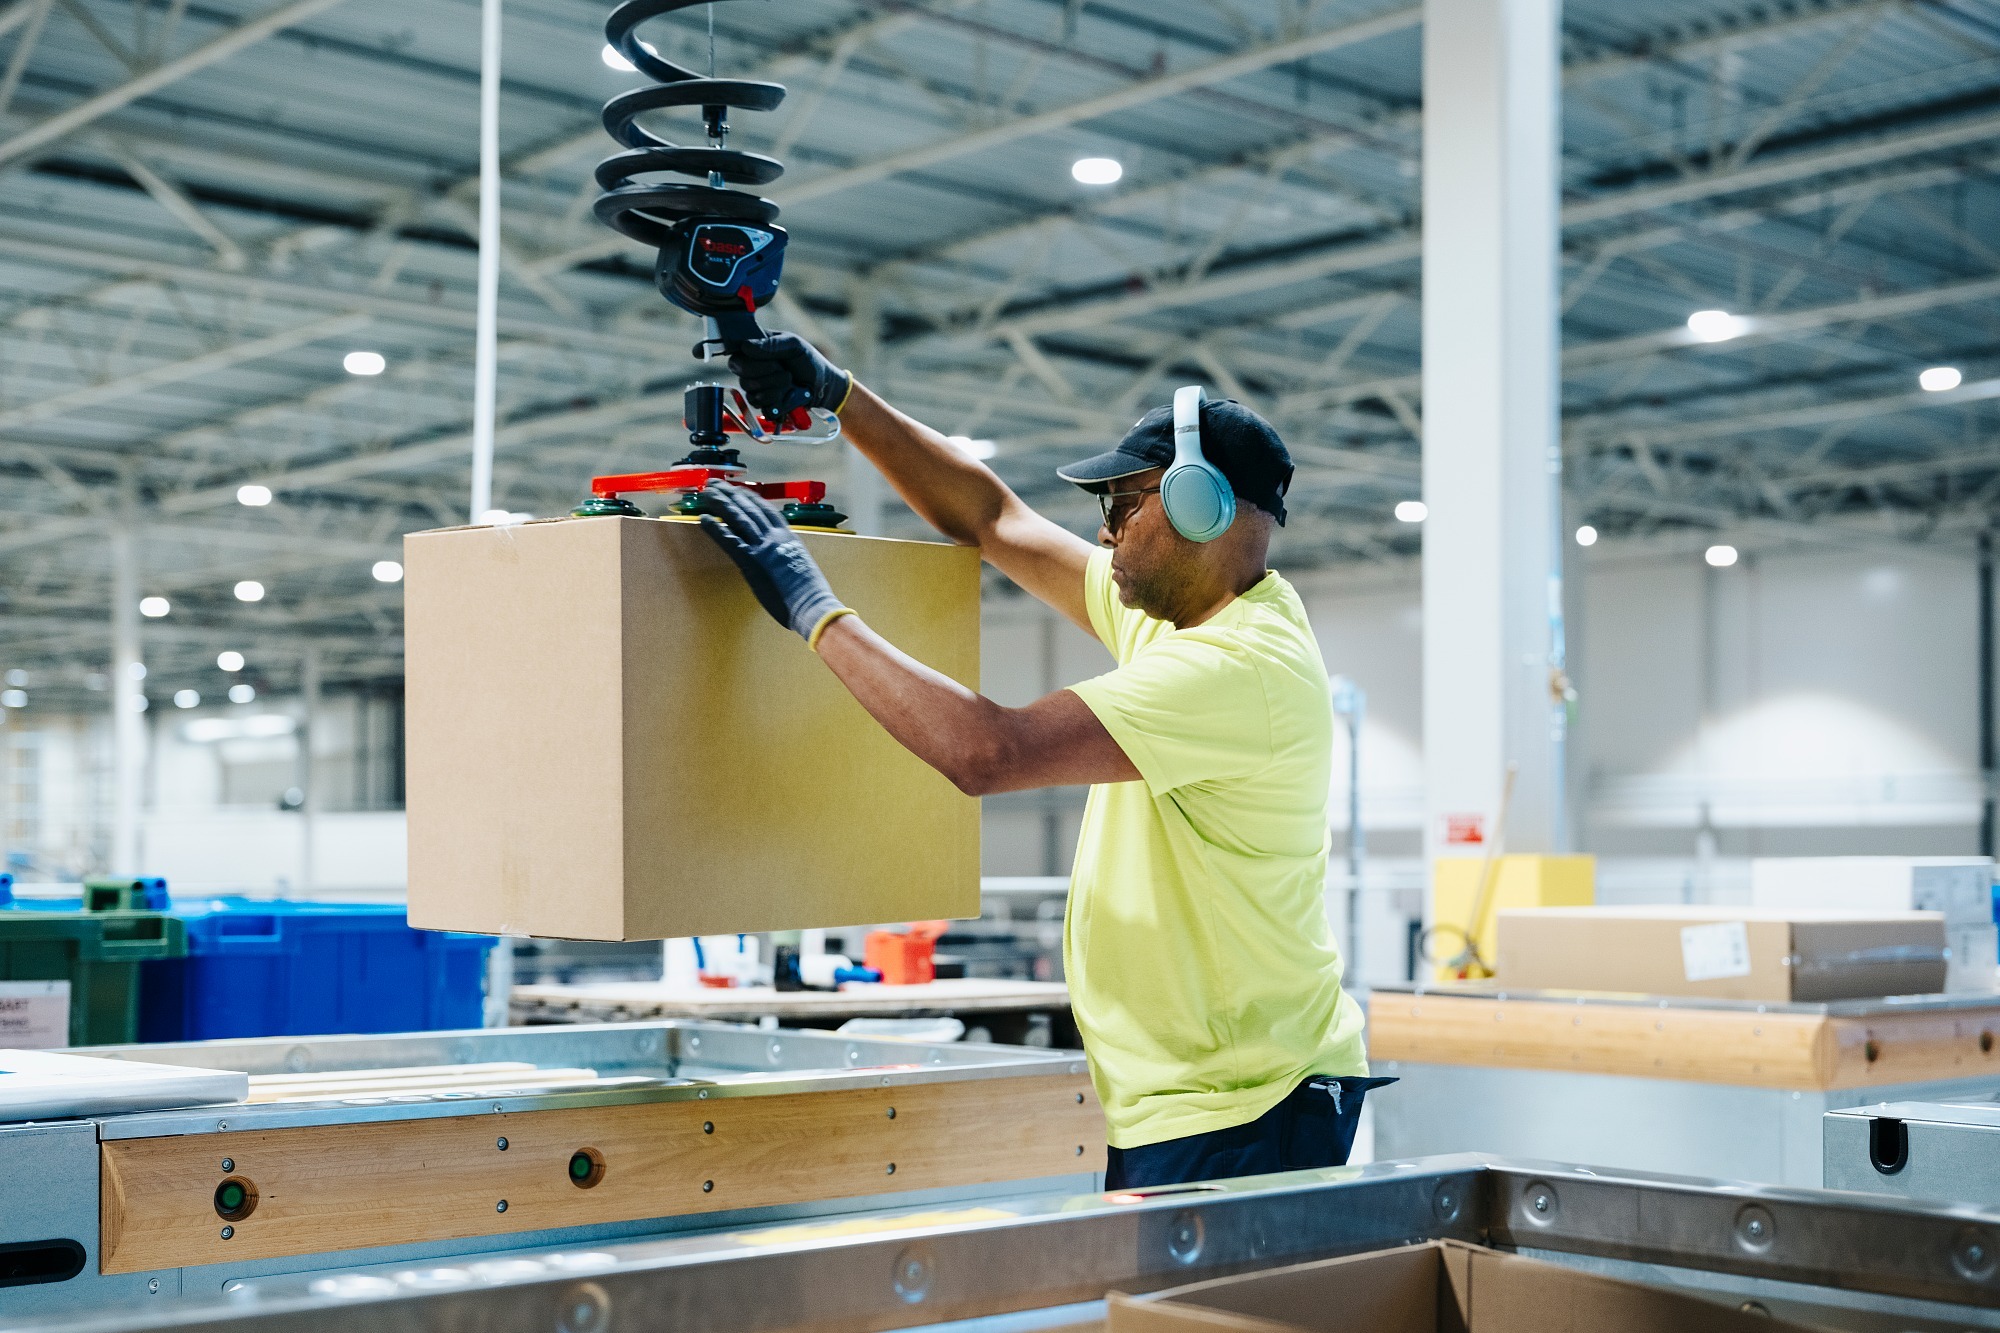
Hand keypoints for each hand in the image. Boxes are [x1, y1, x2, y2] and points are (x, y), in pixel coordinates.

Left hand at [696, 482, 849, 643]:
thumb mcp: (804, 568)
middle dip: (731, 494)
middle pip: (750, 509)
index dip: (751, 498)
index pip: (767, 511)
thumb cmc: (811, 595)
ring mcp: (763, 548)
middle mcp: (776, 538)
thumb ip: (790, 558)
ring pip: (739, 518)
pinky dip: (716, 529)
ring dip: (721, 503)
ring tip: (707, 492)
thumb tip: (782, 560)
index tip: (739, 490)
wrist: (812, 606)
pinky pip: (729, 541)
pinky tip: (704, 519)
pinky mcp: (751, 562)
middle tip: (715, 484)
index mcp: (790, 539)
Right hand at [724, 332, 851, 415]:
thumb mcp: (793, 345)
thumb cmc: (807, 361)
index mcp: (753, 351)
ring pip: (751, 393)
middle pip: (742, 376)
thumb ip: (771, 344)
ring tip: (789, 381)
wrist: (822, 386)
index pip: (736, 358)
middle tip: (784, 369)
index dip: (752, 362)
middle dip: (768, 374)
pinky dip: (779, 401)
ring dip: (776, 387)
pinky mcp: (764, 405)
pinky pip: (762, 407)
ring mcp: (756, 389)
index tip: (774, 361)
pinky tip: (788, 394)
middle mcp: (750, 370)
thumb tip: (746, 347)